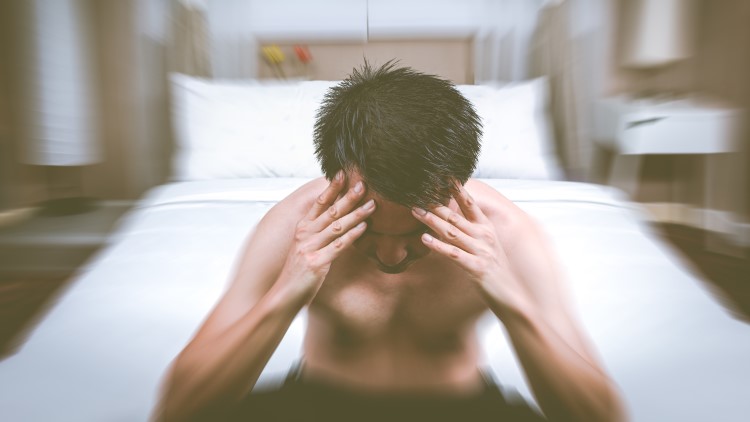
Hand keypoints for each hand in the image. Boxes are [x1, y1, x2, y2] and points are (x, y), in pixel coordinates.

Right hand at [278, 171, 375, 301]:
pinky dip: (352, 235)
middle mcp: (305, 235)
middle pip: (330, 211)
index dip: (331, 188)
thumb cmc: (297, 272)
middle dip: (348, 197)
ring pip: (337, 226)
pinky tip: (364, 227)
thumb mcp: (304, 247)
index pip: (319, 203)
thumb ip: (317, 233)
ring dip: (356, 214)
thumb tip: (336, 219)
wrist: (283, 295)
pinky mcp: (317, 263)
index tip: (343, 174)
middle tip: (363, 184)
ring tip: (372, 204)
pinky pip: (338, 246)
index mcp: (302, 228)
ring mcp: (310, 248)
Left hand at [411, 185, 527, 316]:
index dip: (457, 189)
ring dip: (432, 220)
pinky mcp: (476, 267)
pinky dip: (438, 245)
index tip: (443, 176)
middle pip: (455, 216)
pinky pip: (453, 254)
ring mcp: (480, 251)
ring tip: (416, 211)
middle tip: (417, 192)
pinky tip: (424, 238)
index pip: (470, 204)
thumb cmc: (494, 267)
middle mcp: (484, 236)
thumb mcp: (486, 244)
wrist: (511, 293)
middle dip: (435, 204)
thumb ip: (471, 230)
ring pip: (452, 232)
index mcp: (486, 228)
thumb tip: (451, 217)